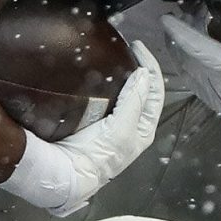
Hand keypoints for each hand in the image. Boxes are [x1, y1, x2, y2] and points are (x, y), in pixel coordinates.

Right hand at [2, 43, 164, 216]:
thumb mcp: (121, 129)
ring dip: (121, 73)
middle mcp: (131, 126)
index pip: (155, 91)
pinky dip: (105, 82)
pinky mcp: (94, 121)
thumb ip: (135, 101)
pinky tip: (98, 72)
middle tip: (126, 46)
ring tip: (113, 54)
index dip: (150, 67)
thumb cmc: (97, 155)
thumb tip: (144, 74)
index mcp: (143, 129)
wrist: (65, 173)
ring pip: (124, 92)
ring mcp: (112, 123)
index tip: (137, 46)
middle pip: (141, 90)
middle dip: (138, 67)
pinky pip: (106, 96)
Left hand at [161, 4, 220, 156]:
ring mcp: (215, 97)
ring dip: (181, 43)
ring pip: (186, 67)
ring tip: (188, 20)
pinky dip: (184, 57)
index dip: (184, 35)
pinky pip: (189, 76)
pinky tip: (188, 43)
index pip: (204, 53)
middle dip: (184, 30)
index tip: (168, 18)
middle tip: (190, 7)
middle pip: (190, 56)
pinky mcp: (212, 100)